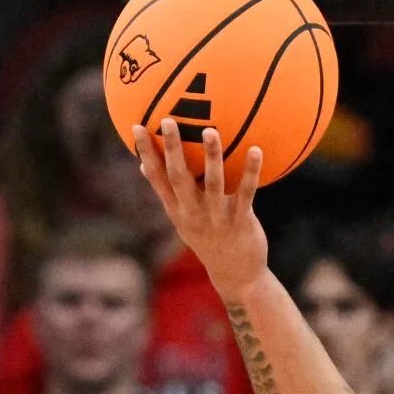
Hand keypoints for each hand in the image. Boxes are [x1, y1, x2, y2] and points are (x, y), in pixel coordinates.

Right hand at [131, 121, 268, 293]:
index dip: (146, 153)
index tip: (136, 127)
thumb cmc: (207, 240)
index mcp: (176, 210)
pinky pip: (246, 192)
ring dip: (211, 156)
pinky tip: (256, 150)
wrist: (235, 274)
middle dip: (173, 148)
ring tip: (210, 130)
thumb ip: (167, 193)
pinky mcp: (240, 221)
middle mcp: (193, 213)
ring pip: (213, 182)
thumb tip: (142, 166)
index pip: (156, 178)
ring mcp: (217, 217)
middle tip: (168, 120)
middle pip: (179, 177)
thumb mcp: (182, 220)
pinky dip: (251, 171)